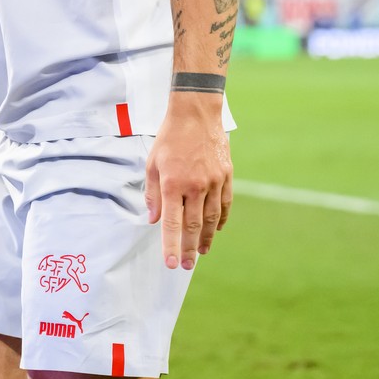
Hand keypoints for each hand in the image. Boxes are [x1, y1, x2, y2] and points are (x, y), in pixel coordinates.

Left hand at [145, 96, 232, 270]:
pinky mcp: (226, 176)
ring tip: (202, 253)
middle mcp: (194, 186)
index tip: (171, 263)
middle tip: (187, 265)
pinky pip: (224, 205)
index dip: (171, 245)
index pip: (171, 223)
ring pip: (211, 219)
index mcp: (173, 183)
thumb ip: (152, 193)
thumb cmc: (170, 138)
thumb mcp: (152, 163)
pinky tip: (217, 231)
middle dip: (190, 249)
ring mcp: (213, 182)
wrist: (196, 114)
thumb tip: (152, 219)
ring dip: (207, 239)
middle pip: (194, 226)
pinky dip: (221, 221)